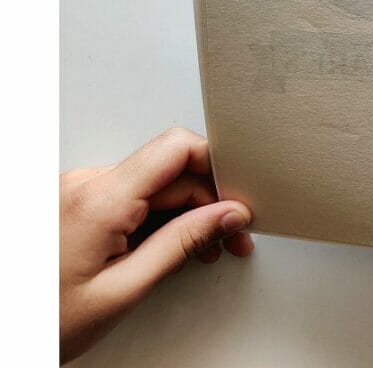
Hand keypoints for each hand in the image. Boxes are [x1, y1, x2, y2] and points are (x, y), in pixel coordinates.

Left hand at [60, 127, 253, 362]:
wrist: (3, 334)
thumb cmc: (42, 322)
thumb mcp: (123, 290)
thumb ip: (180, 245)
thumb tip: (227, 215)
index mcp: (97, 200)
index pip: (177, 149)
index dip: (217, 168)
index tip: (239, 198)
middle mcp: (85, 183)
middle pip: (172, 170)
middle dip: (210, 201)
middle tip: (233, 239)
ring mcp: (77, 189)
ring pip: (155, 183)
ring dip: (186, 211)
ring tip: (204, 250)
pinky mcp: (75, 200)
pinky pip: (131, 194)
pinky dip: (159, 216)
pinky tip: (170, 245)